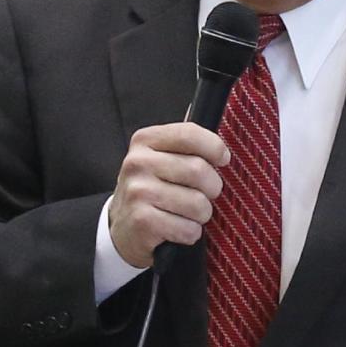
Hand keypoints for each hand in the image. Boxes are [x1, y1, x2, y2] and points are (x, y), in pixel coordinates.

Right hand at [108, 122, 229, 267]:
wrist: (122, 227)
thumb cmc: (151, 188)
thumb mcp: (160, 157)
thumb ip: (182, 139)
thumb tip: (200, 113)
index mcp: (145, 140)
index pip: (190, 134)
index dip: (215, 147)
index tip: (223, 159)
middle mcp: (138, 162)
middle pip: (199, 170)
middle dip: (212, 187)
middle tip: (205, 194)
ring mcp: (138, 192)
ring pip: (198, 203)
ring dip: (202, 214)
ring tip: (188, 213)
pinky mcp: (142, 221)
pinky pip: (188, 229)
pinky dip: (190, 233)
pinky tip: (177, 228)